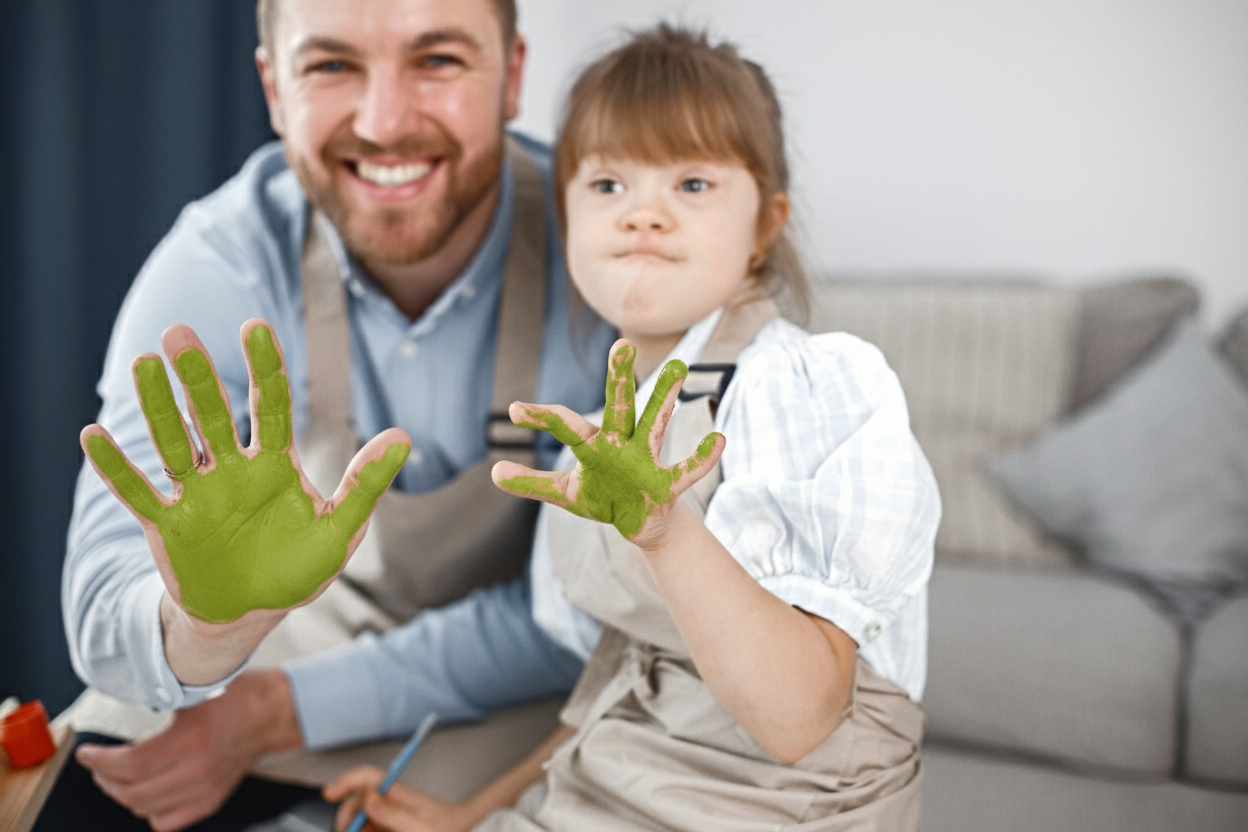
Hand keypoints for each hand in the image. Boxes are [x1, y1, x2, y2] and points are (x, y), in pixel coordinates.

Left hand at [75, 670, 301, 831]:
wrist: (274, 712)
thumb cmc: (239, 695)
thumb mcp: (194, 688)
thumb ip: (158, 699)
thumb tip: (122, 705)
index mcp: (192, 740)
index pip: (130, 765)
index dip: (100, 762)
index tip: (86, 753)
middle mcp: (198, 770)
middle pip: (132, 792)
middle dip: (105, 778)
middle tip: (99, 763)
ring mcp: (206, 789)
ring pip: (145, 809)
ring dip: (123, 794)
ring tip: (117, 777)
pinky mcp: (212, 799)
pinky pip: (167, 821)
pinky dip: (149, 810)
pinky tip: (147, 791)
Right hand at [80, 318, 410, 624]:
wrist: (249, 613)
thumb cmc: (296, 567)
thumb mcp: (338, 529)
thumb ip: (365, 483)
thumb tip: (403, 436)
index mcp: (274, 464)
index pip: (271, 406)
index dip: (265, 368)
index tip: (255, 327)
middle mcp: (231, 470)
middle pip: (213, 415)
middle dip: (198, 377)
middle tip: (180, 333)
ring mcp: (196, 494)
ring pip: (173, 443)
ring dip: (157, 409)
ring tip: (144, 366)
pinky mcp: (167, 524)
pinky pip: (138, 492)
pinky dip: (117, 469)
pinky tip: (93, 435)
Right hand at [324, 767, 482, 831]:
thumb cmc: (449, 828)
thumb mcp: (420, 826)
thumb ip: (393, 813)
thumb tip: (369, 798)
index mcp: (399, 793)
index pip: (367, 776)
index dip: (346, 781)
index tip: (328, 793)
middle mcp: (392, 801)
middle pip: (358, 802)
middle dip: (347, 817)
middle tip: (345, 831)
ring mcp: (391, 815)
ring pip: (362, 819)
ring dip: (357, 828)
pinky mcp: (391, 827)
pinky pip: (371, 829)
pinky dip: (366, 831)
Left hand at [491, 338, 722, 544]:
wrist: (640, 523)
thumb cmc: (603, 498)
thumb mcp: (566, 494)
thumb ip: (533, 484)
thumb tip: (494, 474)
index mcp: (595, 445)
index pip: (567, 425)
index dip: (542, 417)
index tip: (514, 411)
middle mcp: (622, 443)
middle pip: (620, 406)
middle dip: (619, 378)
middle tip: (622, 345)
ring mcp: (646, 460)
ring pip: (656, 424)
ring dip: (666, 398)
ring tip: (678, 368)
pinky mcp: (666, 485)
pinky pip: (685, 470)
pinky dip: (702, 458)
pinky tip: (717, 440)